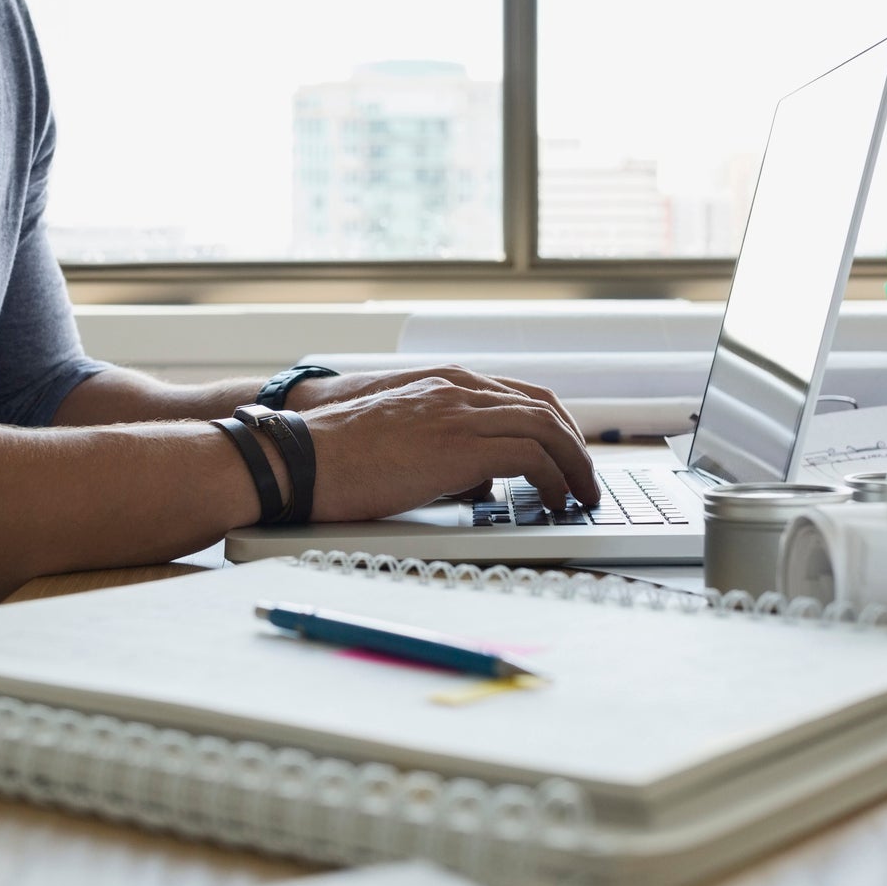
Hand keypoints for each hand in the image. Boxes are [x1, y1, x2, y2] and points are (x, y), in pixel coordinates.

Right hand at [291, 375, 600, 522]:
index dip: (554, 426)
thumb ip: (445, 449)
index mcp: (444, 384)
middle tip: (585, 478)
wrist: (302, 459)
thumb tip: (481, 482)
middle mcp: (459, 390)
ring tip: (581, 494)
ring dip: (574, 464)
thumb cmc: (339, 459)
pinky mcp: (461, 446)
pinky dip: (555, 479)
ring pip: (547, 429)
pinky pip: (532, 456)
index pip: (522, 395)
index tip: (566, 455)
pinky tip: (555, 501)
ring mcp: (461, 413)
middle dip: (573, 445)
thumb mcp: (403, 442)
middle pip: (544, 407)